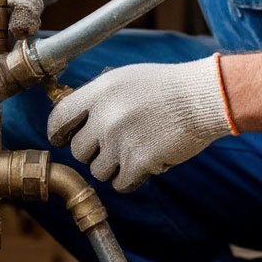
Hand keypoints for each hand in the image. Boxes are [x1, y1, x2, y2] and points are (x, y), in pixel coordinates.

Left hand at [47, 57, 232, 192]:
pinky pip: (120, 183)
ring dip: (114, 166)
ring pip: (98, 170)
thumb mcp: (127, 77)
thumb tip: (74, 119)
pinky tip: (147, 161)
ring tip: (137, 148)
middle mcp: (105, 115)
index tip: (62, 140)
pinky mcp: (138, 161)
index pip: (60, 117)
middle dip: (94, 151)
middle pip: (78, 150)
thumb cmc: (167, 87)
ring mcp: (120, 140)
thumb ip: (98, 96)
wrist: (203, 97)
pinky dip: (132, 178)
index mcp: (99, 91)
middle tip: (116, 144)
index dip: (57, 132)